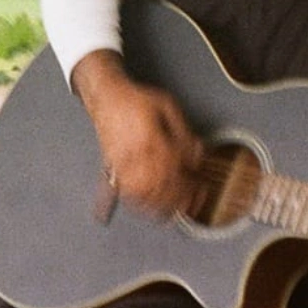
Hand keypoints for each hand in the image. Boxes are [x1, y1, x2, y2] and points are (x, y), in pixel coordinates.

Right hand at [71, 49, 206, 218]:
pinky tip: (145, 208)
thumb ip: (184, 132)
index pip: (175, 170)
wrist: (106, 96)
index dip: (189, 183)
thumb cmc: (135, 100)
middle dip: (177, 200)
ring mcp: (121, 164)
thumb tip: (196, 154)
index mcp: (151, 140)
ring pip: (141, 195)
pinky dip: (135, 204)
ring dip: (158, 207)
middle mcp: (135, 155)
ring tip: (173, 211)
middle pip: (159, 188)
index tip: (200, 188)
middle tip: (191, 204)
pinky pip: (122, 192)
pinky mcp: (112, 168)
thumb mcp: (168, 107)